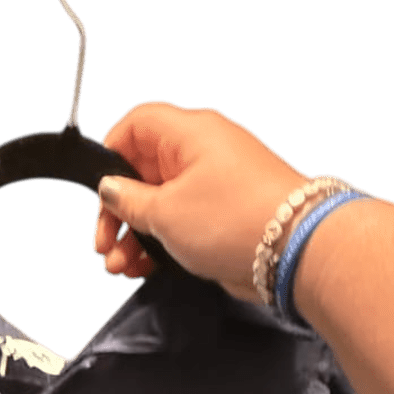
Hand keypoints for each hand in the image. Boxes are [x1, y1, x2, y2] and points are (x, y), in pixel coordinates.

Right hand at [91, 100, 307, 300]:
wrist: (294, 249)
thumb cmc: (231, 219)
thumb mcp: (165, 212)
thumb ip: (129, 200)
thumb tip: (110, 189)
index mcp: (188, 132)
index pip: (135, 125)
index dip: (110, 156)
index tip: (98, 194)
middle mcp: (203, 150)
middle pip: (143, 171)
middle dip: (118, 211)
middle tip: (103, 246)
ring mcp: (215, 183)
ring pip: (160, 202)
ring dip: (135, 234)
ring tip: (120, 267)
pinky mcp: (225, 214)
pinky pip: (181, 221)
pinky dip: (160, 242)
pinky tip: (144, 268)